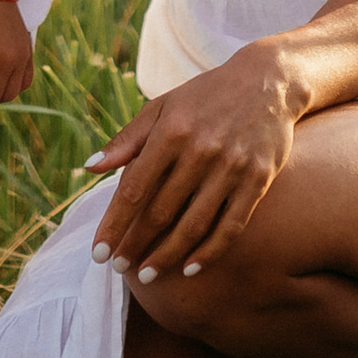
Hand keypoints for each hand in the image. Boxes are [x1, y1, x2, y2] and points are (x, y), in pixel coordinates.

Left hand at [85, 47, 298, 283]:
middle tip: (118, 269)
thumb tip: (89, 166)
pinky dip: (209, 252)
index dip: (114, 224)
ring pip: (194, 225)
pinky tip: (190, 269)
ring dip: (167, 256)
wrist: (268, 82)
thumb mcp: (162, 106)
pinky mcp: (258, 180)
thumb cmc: (205, 96)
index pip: (134, 189)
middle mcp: (200, 150)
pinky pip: (230, 226)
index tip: (98, 252)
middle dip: (136, 245)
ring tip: (147, 276)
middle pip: (161, 212)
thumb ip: (127, 139)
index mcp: (171, 130)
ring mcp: (232, 168)